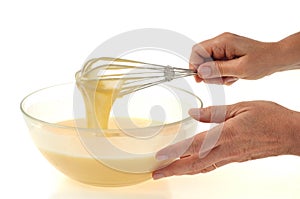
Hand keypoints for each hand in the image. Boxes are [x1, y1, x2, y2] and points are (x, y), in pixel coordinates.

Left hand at [152, 101, 299, 179]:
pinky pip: (212, 166)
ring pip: (202, 168)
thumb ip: (215, 112)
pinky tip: (191, 167)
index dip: (175, 152)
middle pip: (194, 164)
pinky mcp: (235, 159)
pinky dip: (197, 168)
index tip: (160, 157)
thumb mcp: (241, 107)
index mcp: (226, 135)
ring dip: (183, 171)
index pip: (194, 146)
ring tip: (169, 171)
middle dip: (173, 170)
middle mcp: (226, 150)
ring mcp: (230, 157)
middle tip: (156, 173)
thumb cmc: (270, 118)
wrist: (291, 134)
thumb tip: (193, 113)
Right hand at [190, 32, 280, 84]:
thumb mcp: (240, 68)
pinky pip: (216, 66)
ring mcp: (223, 49)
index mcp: (223, 42)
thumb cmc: (262, 61)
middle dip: (208, 73)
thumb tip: (200, 71)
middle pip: (202, 59)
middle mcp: (221, 43)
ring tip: (230, 78)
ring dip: (217, 75)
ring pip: (208, 65)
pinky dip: (222, 75)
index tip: (199, 77)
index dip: (195, 64)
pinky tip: (233, 77)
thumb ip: (218, 69)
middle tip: (220, 80)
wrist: (275, 59)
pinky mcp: (226, 55)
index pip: (198, 50)